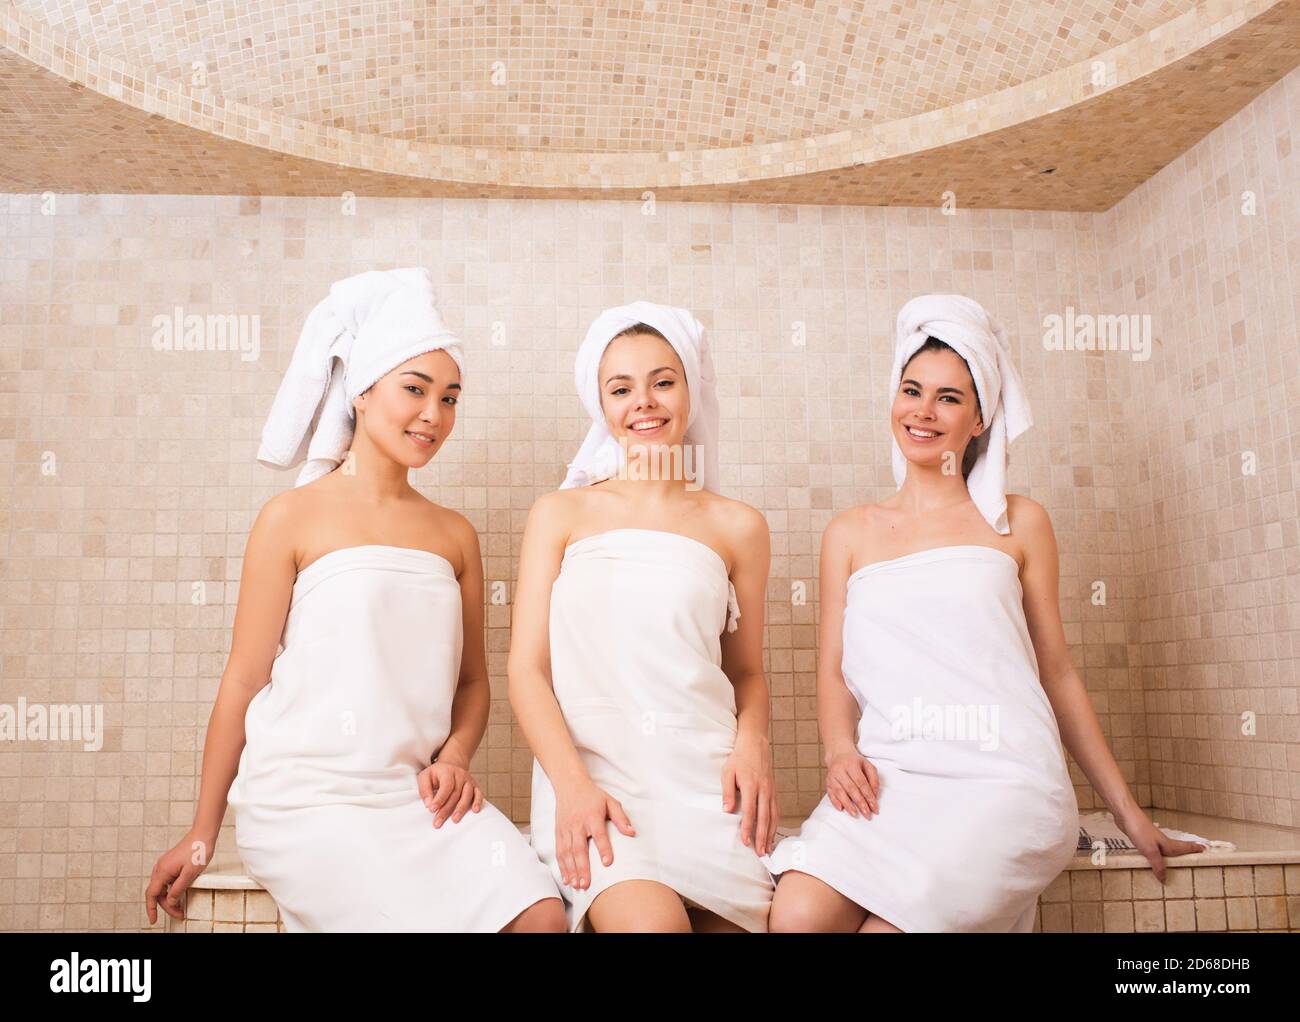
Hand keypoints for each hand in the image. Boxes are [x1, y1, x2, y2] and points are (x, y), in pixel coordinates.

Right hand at [145, 829, 217, 923]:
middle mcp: (160, 868)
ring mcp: (165, 865)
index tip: (153, 920)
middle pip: (158, 893)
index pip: (152, 895)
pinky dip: (172, 890)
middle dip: (167, 906)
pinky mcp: (171, 863)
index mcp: (162, 871)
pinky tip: (180, 894)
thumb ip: (178, 889)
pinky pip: (167, 880)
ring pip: (163, 887)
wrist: (203, 834)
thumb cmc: (198, 850)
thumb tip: (170, 902)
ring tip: (181, 907)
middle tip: (179, 914)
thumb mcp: (190, 874)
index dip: (151, 909)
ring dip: (170, 899)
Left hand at [418, 760, 484, 826]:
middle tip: (438, 822)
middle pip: (455, 794)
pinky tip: (475, 810)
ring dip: (461, 809)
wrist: (451, 766)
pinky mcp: (475, 786)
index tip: (432, 810)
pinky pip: (478, 794)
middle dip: (446, 810)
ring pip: (467, 795)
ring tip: (454, 820)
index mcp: (447, 771)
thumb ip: (425, 790)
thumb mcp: (425, 777)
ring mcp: (469, 780)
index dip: (439, 799)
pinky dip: (478, 802)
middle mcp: (460, 775)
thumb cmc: (436, 775)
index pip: (446, 786)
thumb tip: (429, 805)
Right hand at [554, 779, 634, 890]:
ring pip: (567, 852)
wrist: (569, 784)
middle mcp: (577, 823)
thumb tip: (632, 833)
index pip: (598, 834)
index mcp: (592, 815)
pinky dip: (562, 866)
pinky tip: (567, 878)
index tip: (607, 863)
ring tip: (577, 885)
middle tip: (586, 884)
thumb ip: (621, 818)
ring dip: (571, 870)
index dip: (603, 848)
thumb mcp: (610, 801)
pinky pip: (559, 851)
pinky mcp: (558, 832)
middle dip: (582, 867)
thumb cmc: (593, 795)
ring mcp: (566, 829)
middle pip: (579, 848)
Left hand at [722, 732, 777, 856]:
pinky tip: (772, 833)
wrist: (755, 744)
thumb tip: (726, 810)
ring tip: (767, 849)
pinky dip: (775, 824)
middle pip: (764, 817)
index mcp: (751, 786)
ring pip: (772, 816)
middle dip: (762, 837)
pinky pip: (776, 810)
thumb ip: (728, 792)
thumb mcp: (728, 772)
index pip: (750, 811)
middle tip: (760, 853)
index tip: (745, 842)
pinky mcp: (774, 791)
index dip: (748, 828)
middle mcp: (764, 790)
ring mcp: (771, 791)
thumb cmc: (739, 758)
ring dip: (770, 834)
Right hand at [825, 748, 879, 818]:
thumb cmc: (855, 762)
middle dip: (860, 803)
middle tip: (867, 814)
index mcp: (851, 764)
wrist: (838, 754)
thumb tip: (874, 794)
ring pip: (840, 792)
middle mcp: (840, 770)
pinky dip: (835, 802)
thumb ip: (873, 779)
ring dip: (848, 805)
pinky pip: (830, 793)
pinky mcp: (827, 782)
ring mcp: (832, 776)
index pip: (862, 783)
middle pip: (851, 789)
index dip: (869, 796)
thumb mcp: (867, 765)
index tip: (875, 808)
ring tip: (855, 814)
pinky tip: (841, 809)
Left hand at [1114, 805, 1206, 882]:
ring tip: (1176, 858)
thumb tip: (1164, 879)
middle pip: (1177, 848)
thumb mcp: (1150, 851)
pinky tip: (1152, 856)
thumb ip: (1158, 865)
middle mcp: (1162, 841)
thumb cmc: (1139, 830)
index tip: (1205, 849)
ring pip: (1165, 848)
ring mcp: (1152, 839)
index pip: (1184, 848)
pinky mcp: (1142, 839)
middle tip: (1195, 852)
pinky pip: (1153, 849)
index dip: (1194, 849)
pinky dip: (1157, 854)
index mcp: (1167, 844)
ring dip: (1172, 852)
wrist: (1125, 815)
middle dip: (1186, 850)